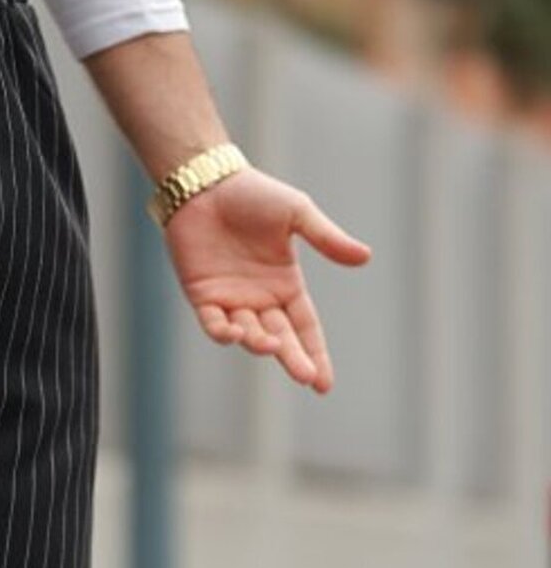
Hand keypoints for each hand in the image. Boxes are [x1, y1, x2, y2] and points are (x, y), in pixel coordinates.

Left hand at [160, 164, 370, 394]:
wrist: (208, 183)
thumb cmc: (254, 194)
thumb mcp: (298, 214)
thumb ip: (327, 239)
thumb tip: (365, 258)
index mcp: (286, 284)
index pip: (306, 327)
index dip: (316, 354)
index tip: (324, 384)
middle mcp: (260, 298)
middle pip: (281, 338)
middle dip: (294, 359)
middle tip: (307, 377)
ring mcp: (231, 299)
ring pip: (249, 334)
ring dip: (260, 343)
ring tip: (272, 344)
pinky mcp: (202, 295)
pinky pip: (214, 323)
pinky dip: (224, 332)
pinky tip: (236, 333)